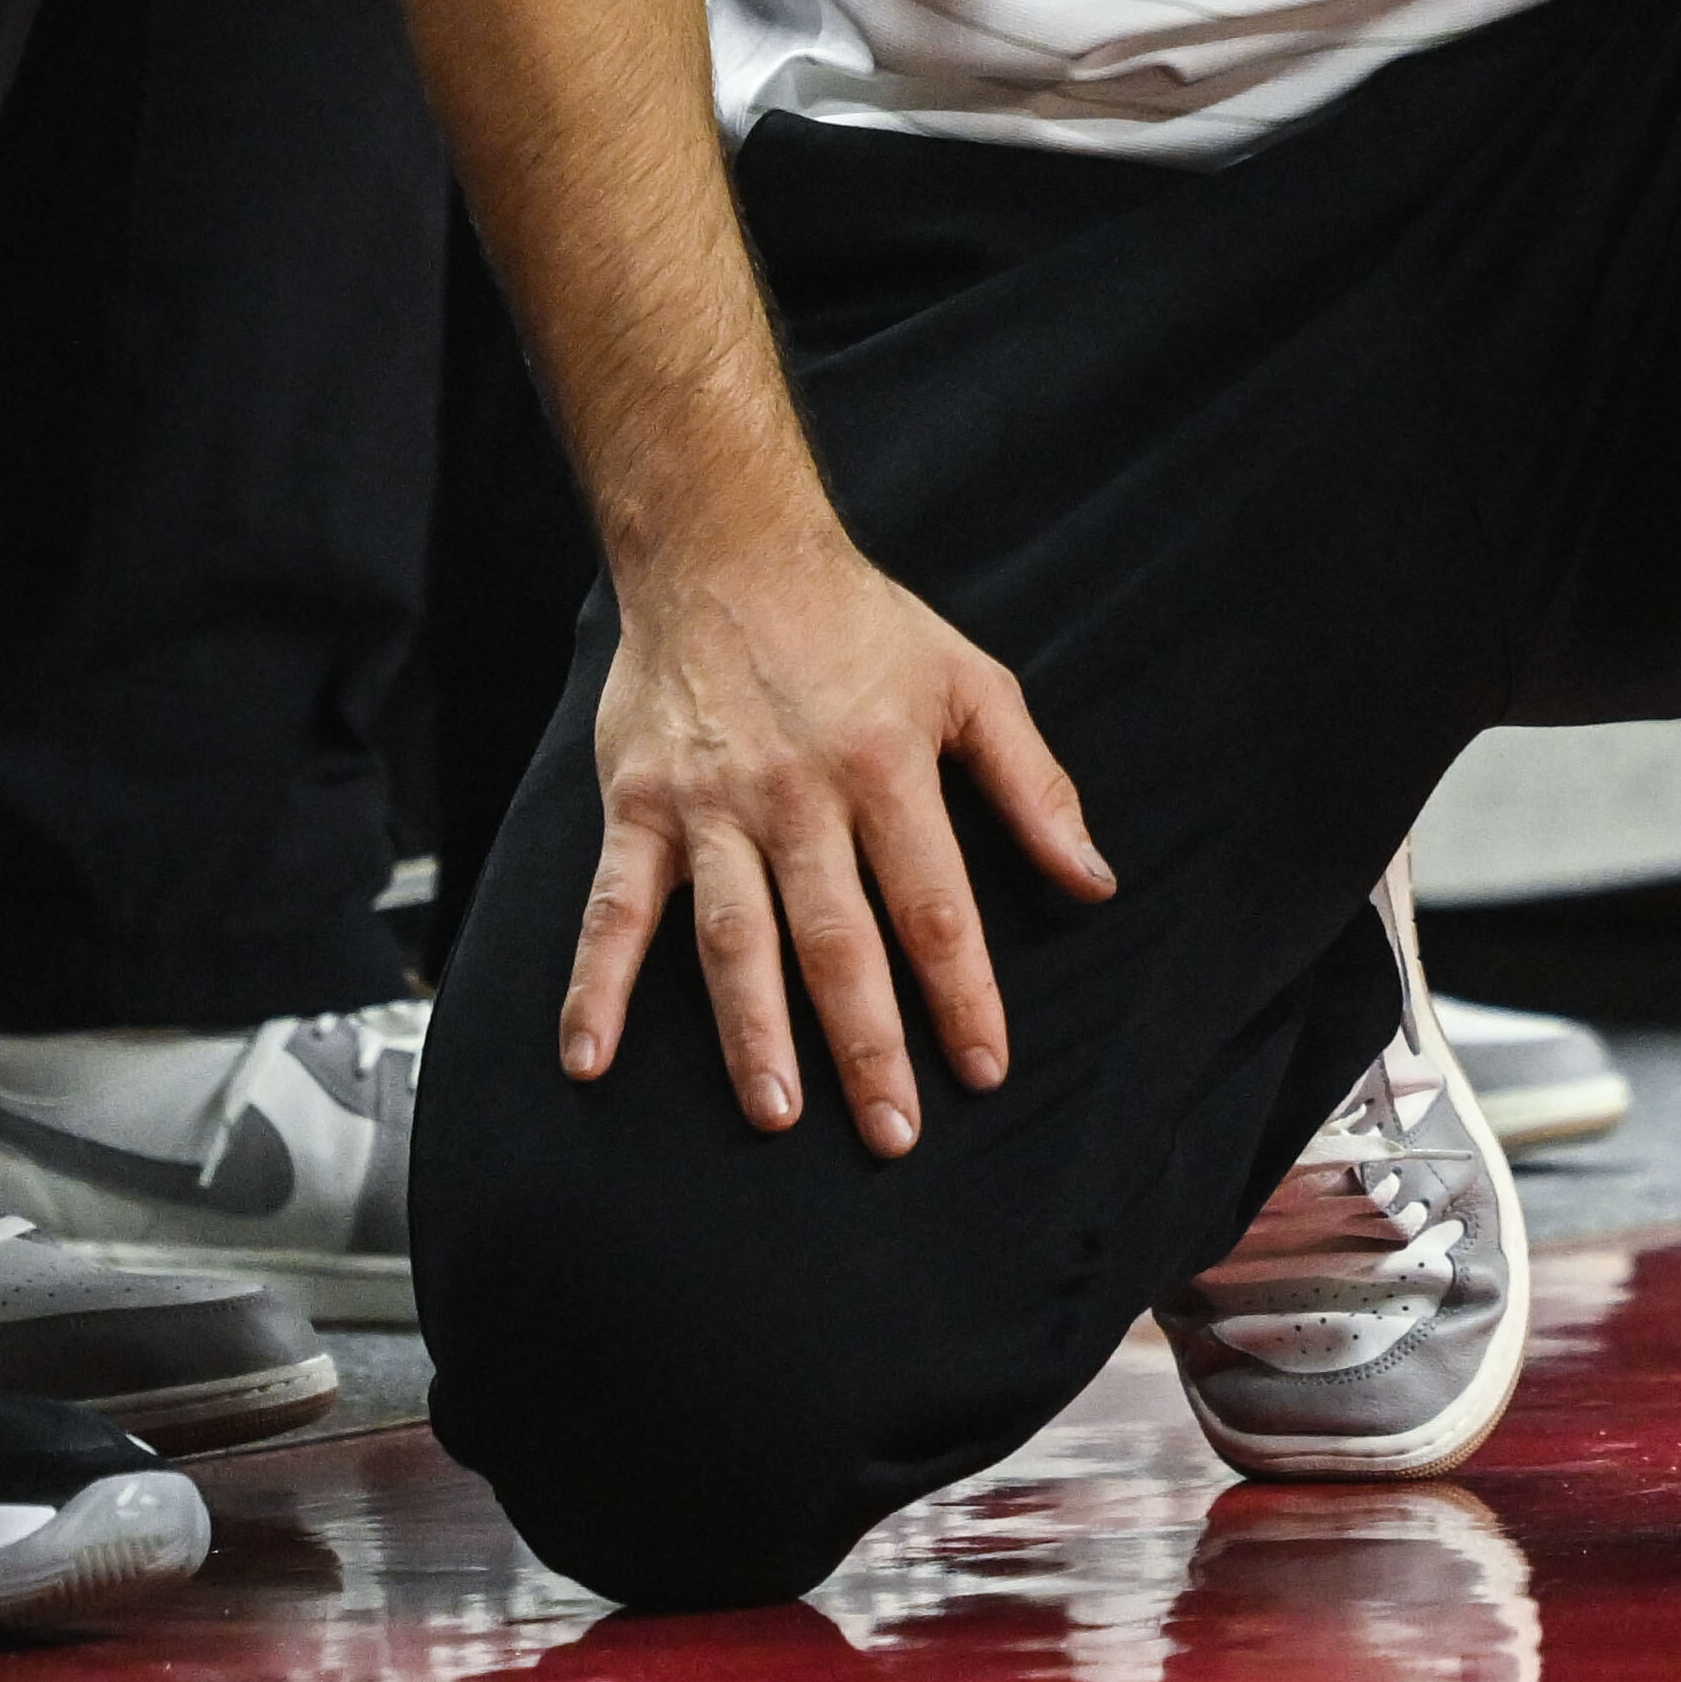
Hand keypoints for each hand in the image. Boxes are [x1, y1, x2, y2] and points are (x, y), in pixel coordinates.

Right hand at [561, 489, 1107, 1142]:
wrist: (725, 548)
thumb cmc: (860, 623)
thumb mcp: (971, 681)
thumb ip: (1034, 784)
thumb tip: (1093, 880)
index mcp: (885, 767)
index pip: (934, 904)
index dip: (962, 993)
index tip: (985, 1070)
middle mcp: (797, 796)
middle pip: (837, 939)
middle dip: (869, 1043)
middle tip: (893, 1133)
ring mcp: (710, 807)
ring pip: (732, 937)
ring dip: (752, 1031)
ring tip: (778, 1112)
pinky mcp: (637, 808)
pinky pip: (614, 910)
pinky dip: (593, 986)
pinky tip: (587, 1061)